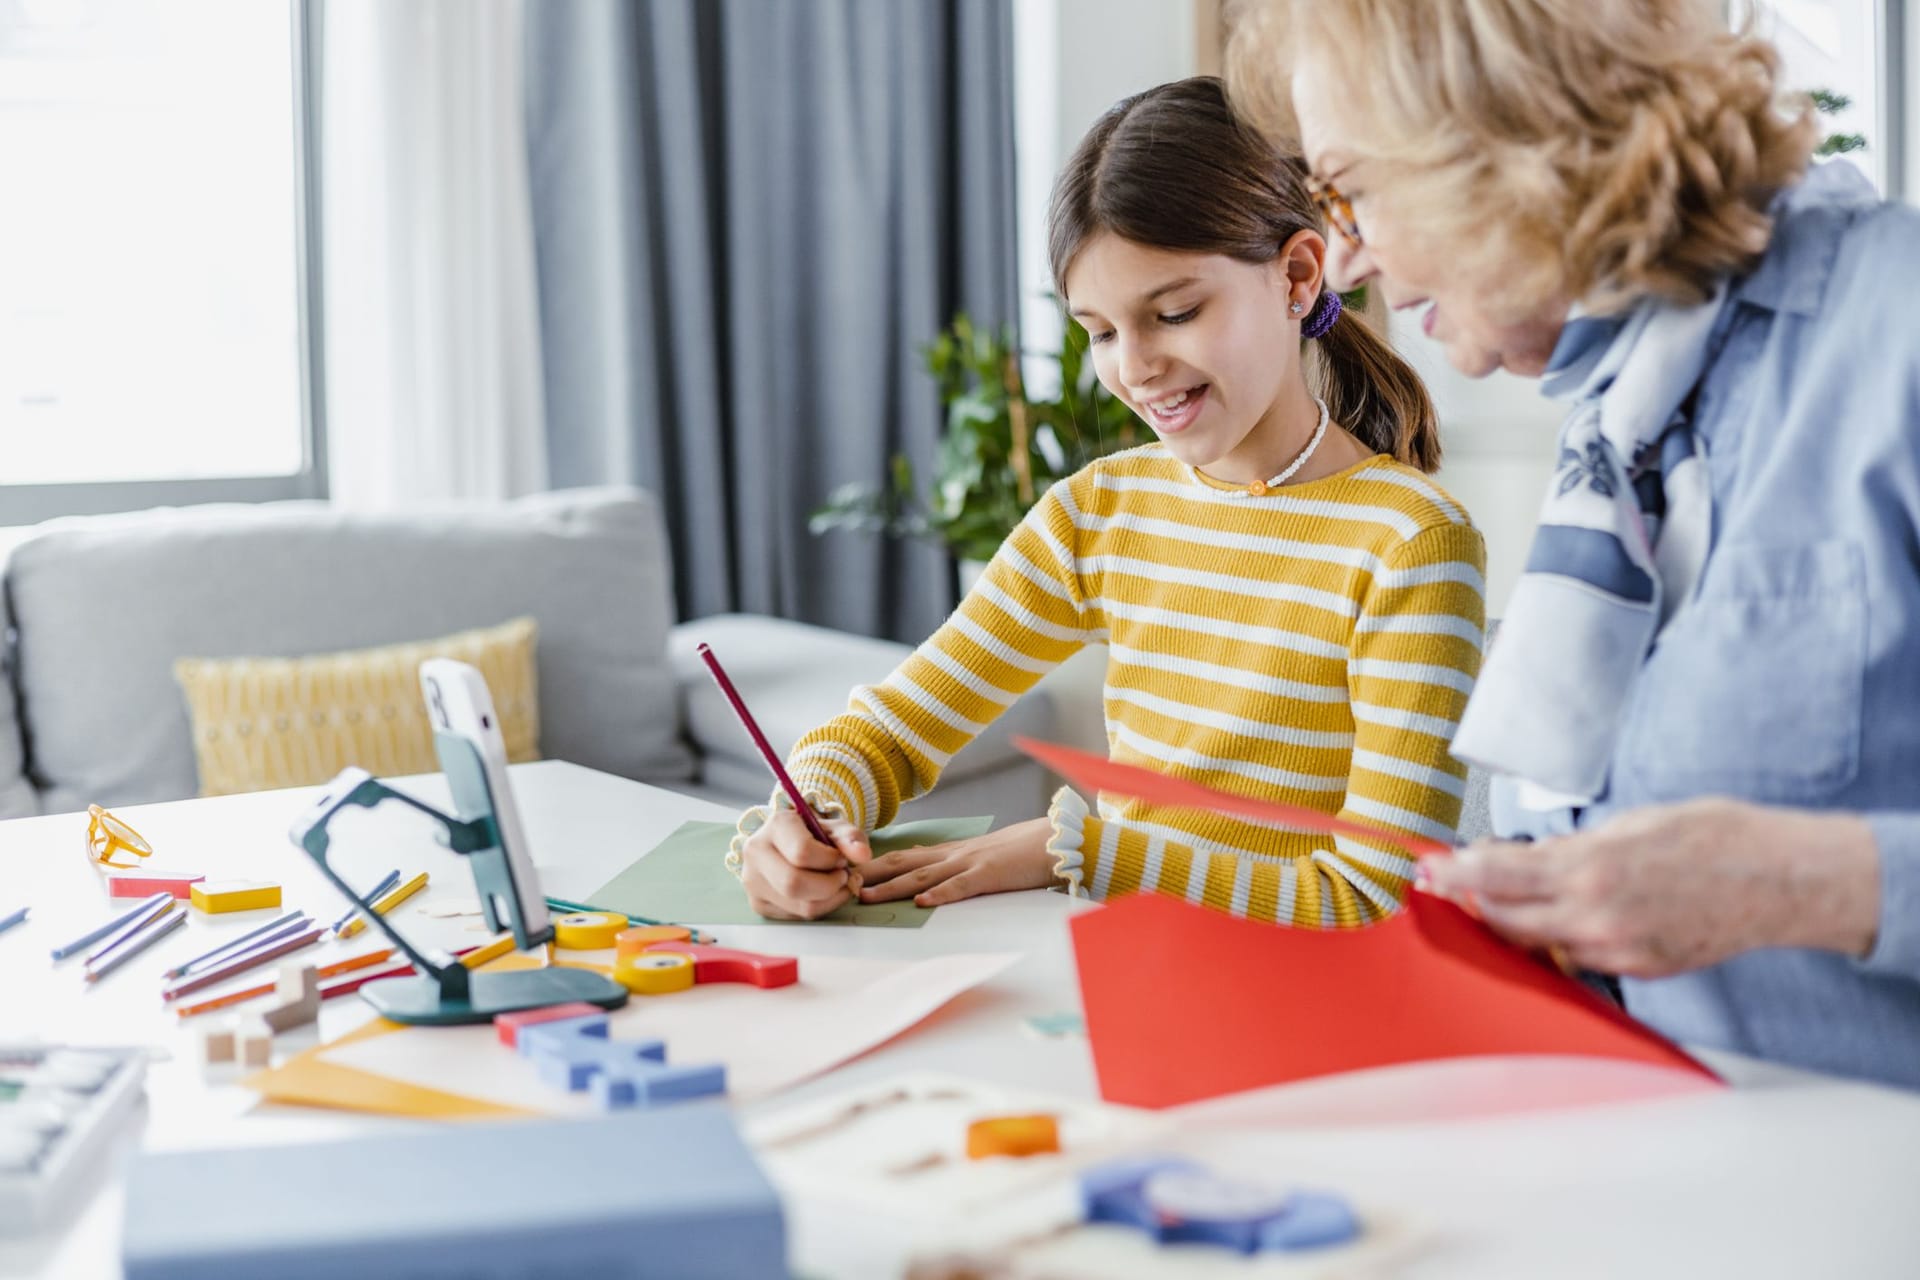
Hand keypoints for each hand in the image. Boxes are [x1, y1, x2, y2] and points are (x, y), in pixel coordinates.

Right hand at [740, 808, 872, 920]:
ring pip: (798, 906)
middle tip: (842, 877)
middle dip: (830, 885)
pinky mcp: (757, 903)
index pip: (802, 852)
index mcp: (776, 824)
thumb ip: (851, 839)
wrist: (789, 844)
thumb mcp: (835, 829)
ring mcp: (752, 880)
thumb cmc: (815, 835)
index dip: (830, 861)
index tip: (840, 859)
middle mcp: (756, 851)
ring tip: (837, 885)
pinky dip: (817, 908)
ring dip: (829, 900)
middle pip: (794, 884)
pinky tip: (821, 894)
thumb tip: (863, 855)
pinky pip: (795, 917)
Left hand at [857, 817, 1056, 907]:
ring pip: (922, 875)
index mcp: (947, 853)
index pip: (902, 858)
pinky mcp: (989, 874)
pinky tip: (921, 902)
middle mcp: (951, 855)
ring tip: (866, 897)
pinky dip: (939, 894)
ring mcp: (969, 863)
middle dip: (869, 874)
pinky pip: (960, 886)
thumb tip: (916, 859)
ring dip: (892, 887)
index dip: (872, 866)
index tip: (844, 874)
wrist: (1050, 840)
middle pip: (902, 863)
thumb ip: (945, 858)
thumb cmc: (1015, 851)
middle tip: (839, 884)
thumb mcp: (974, 853)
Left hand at [1418, 798, 1880, 977]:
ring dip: (1513, 922)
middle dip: (1473, 901)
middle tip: (1452, 883)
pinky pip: (1578, 959)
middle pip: (1504, 920)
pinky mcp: (1639, 970)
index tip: (1425, 869)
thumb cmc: (1711, 837)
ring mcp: (1617, 950)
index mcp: (1589, 869)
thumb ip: (1567, 850)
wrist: (1779, 879)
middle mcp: (1596, 917)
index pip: (1494, 877)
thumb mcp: (1628, 824)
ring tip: (1505, 896)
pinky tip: (1559, 919)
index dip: (1452, 874)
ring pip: (1537, 945)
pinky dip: (1558, 940)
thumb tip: (1519, 858)